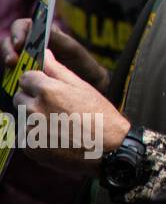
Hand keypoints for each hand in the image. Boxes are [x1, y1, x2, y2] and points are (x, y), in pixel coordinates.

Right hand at [2, 18, 109, 92]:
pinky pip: (10, 71)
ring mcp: (24, 59)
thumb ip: (55, 38)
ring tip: (12, 67)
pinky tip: (14, 78)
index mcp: (42, 33)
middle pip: (10, 41)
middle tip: (12, 60)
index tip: (19, 43)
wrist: (87, 83)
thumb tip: (40, 30)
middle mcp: (30, 44)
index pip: (22, 26)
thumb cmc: (81, 63)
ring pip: (7, 55)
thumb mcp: (70, 48)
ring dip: (6, 59)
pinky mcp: (22, 73)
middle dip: (8, 48)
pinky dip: (9, 73)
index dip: (17, 32)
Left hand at [12, 48, 129, 175]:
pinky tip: (57, 137)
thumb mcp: (83, 88)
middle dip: (33, 99)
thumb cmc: (100, 115)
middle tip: (56, 107)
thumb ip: (59, 70)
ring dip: (34, 118)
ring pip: (22, 117)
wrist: (107, 150)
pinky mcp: (30, 148)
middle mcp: (35, 109)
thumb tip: (45, 53)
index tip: (47, 88)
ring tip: (59, 124)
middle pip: (19, 97)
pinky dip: (37, 135)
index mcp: (48, 90)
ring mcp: (31, 130)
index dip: (37, 81)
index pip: (26, 78)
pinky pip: (26, 135)